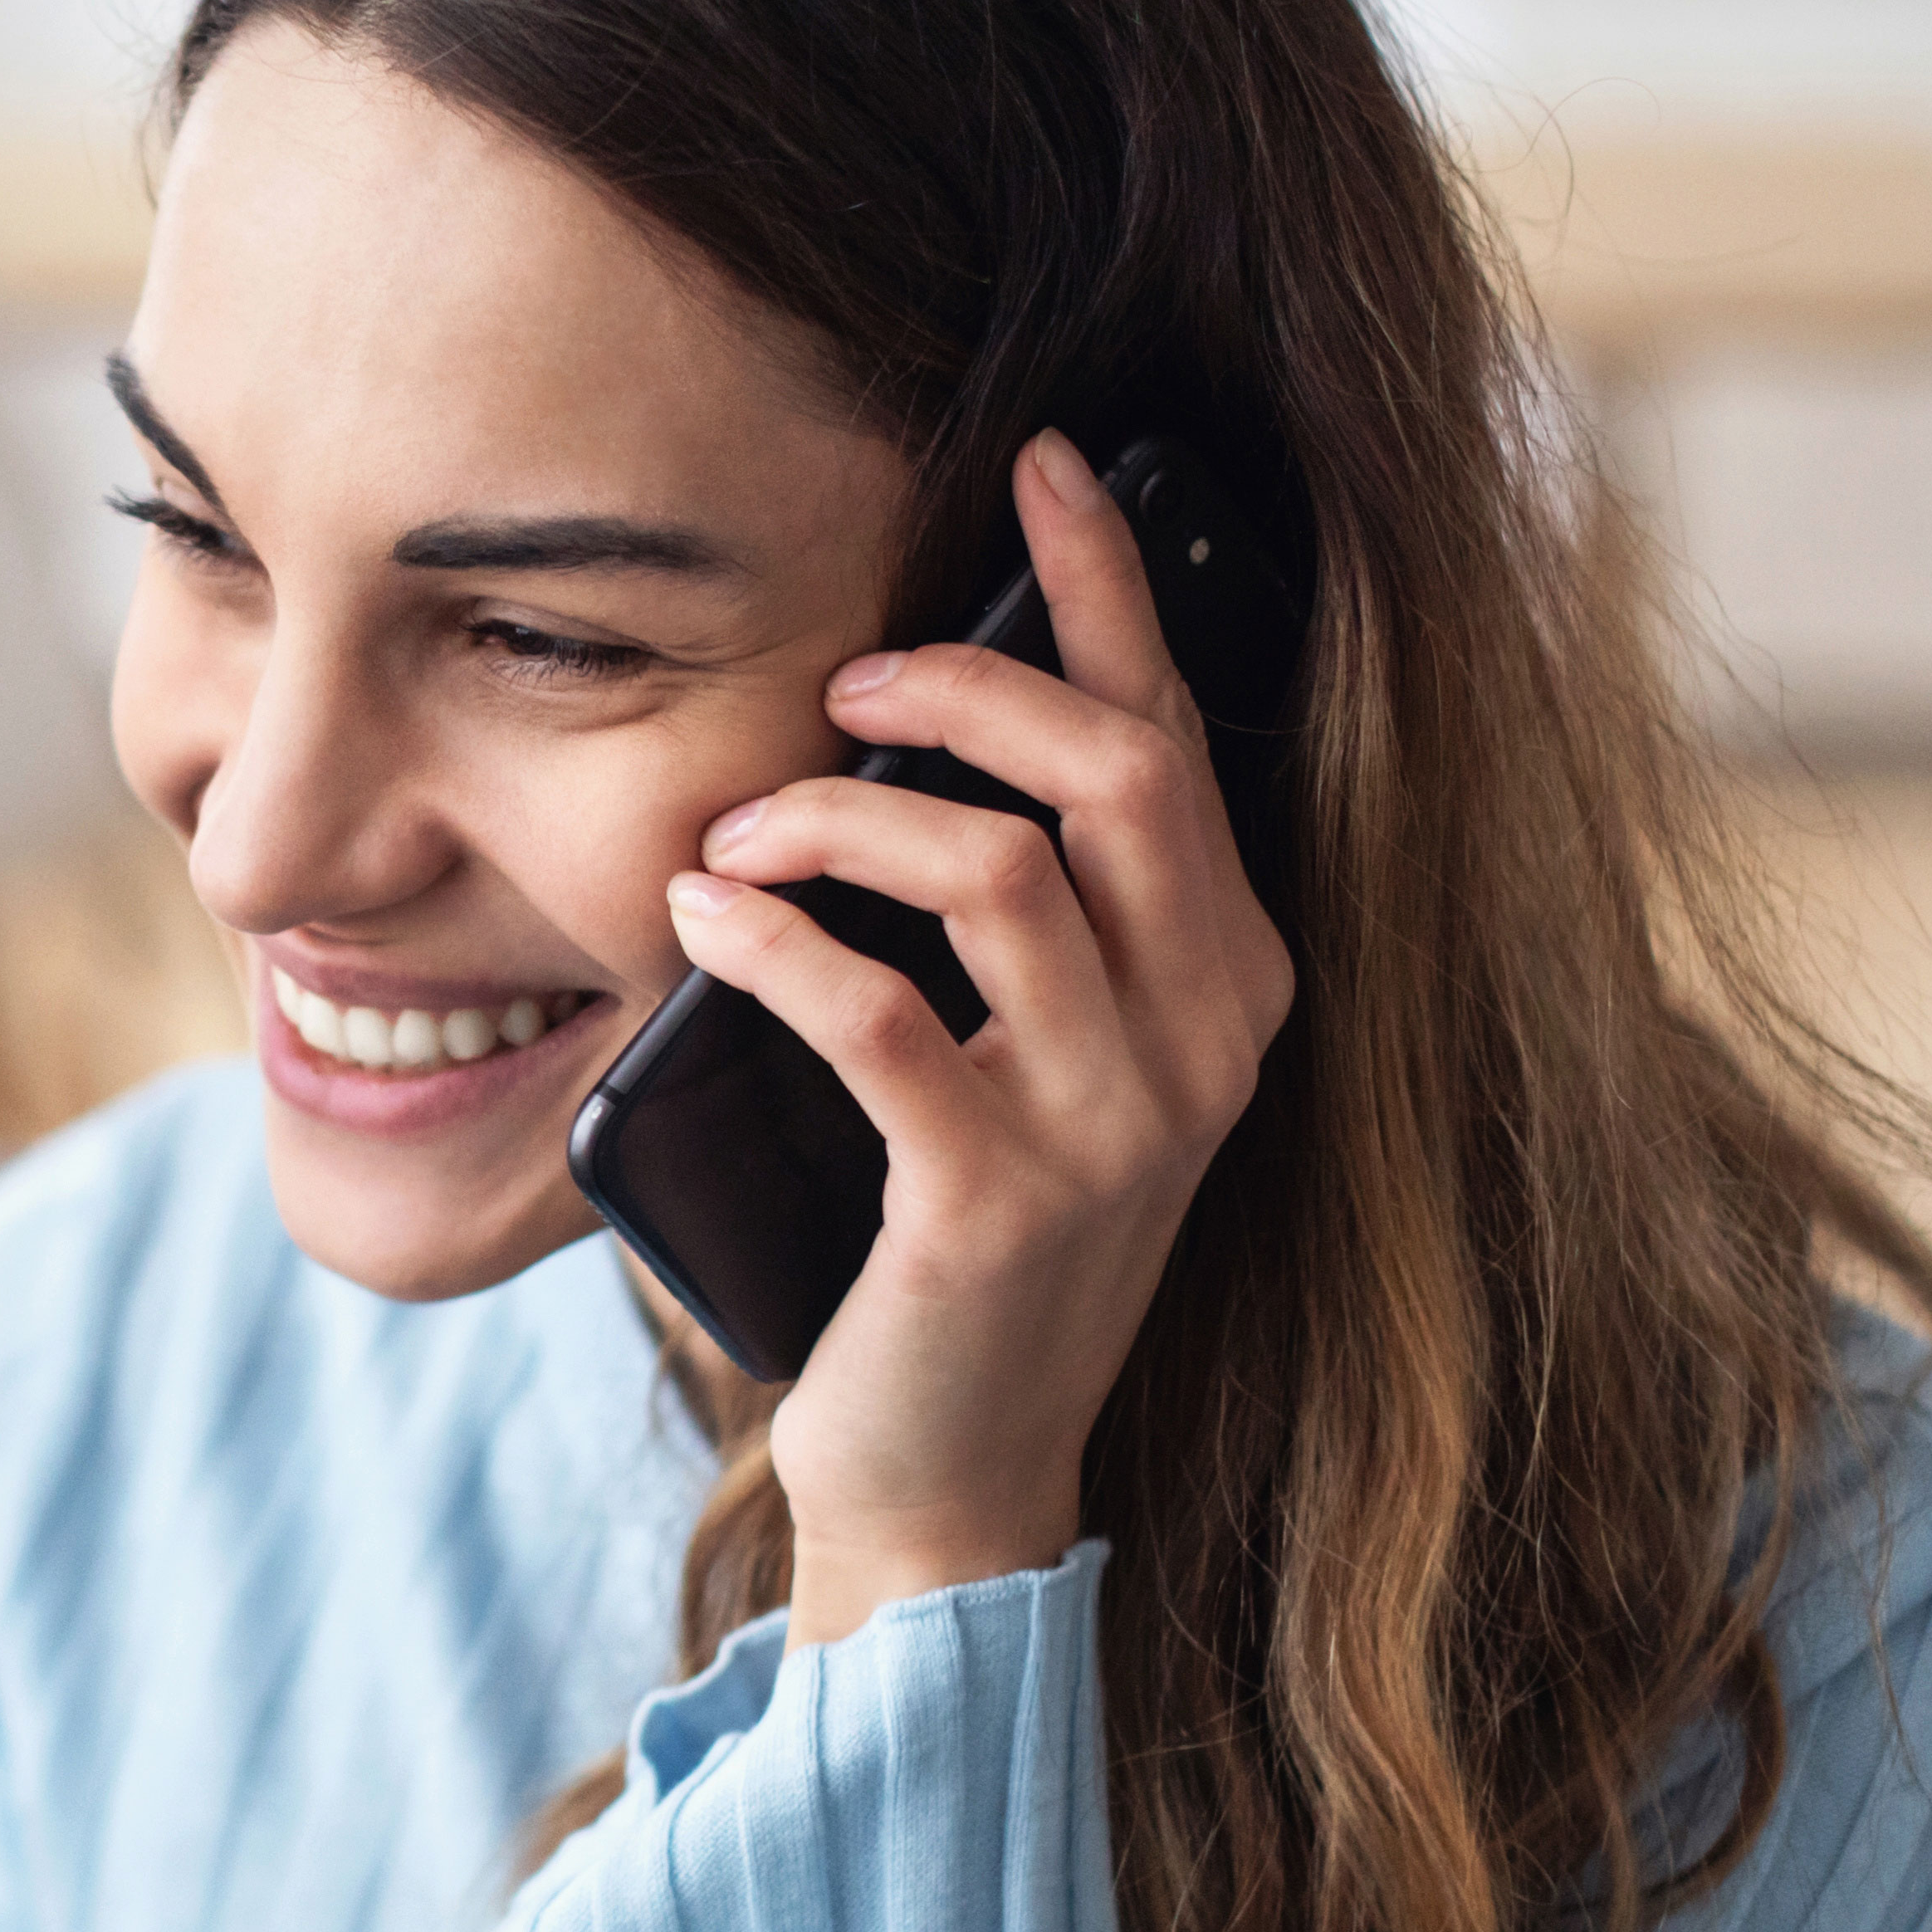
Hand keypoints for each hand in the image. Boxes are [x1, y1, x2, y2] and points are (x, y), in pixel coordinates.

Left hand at [656, 431, 1295, 1645]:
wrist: (954, 1470)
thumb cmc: (959, 1232)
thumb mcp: (1025, 1049)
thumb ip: (1019, 911)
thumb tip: (900, 724)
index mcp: (1228, 976)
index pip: (1174, 734)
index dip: (1106, 587)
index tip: (1042, 461)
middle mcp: (1207, 1035)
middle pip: (1111, 772)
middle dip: (968, 684)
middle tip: (844, 677)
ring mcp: (1117, 1123)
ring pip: (998, 870)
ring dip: (842, 818)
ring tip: (737, 833)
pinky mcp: (1001, 1199)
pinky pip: (883, 1011)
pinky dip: (776, 939)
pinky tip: (703, 917)